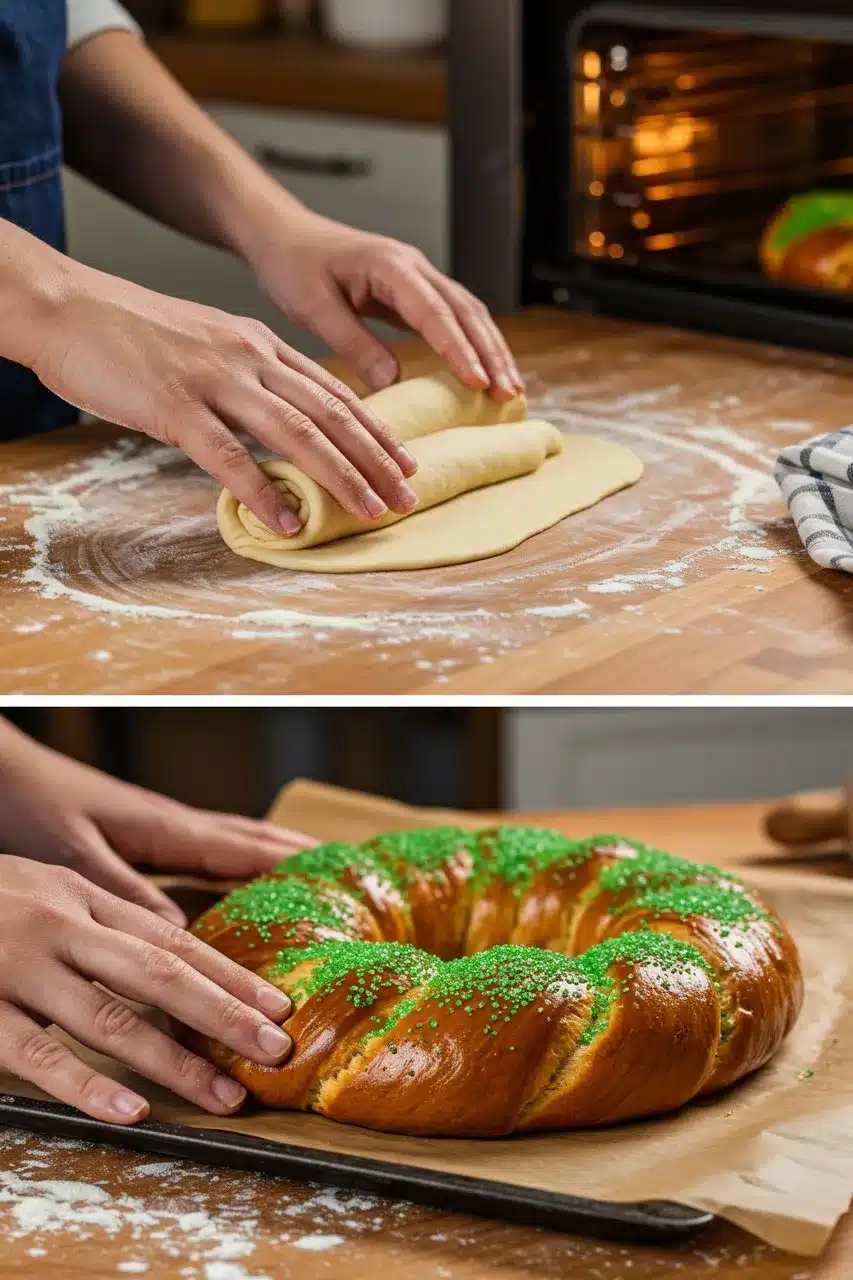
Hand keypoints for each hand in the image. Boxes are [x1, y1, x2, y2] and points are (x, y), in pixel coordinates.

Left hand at [0, 720, 315, 926]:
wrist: (3, 773)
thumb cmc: (32, 806)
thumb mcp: (74, 855)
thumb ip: (125, 889)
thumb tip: (180, 936)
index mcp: (165, 827)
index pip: (243, 848)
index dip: (290, 866)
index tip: (335, 882)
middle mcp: (173, 824)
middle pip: (251, 838)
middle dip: (298, 855)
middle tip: (344, 876)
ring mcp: (162, 827)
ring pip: (235, 840)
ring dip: (275, 854)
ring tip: (313, 874)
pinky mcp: (146, 835)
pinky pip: (209, 850)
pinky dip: (240, 860)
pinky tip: (241, 878)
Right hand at [0, 855, 293, 1121]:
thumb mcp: (50, 890)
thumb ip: (107, 919)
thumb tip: (178, 951)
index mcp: (83, 897)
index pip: (172, 940)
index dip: (229, 973)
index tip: (279, 1005)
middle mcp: (60, 925)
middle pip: (158, 971)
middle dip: (224, 1012)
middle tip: (275, 1048)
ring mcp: (19, 966)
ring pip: (107, 1016)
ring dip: (173, 1059)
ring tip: (223, 1094)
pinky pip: (36, 1053)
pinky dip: (85, 1083)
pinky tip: (130, 1110)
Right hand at [29, 261, 418, 533]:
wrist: (65, 304)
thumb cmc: (128, 331)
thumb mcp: (204, 343)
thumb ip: (243, 376)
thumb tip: (272, 417)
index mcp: (258, 344)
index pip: (333, 391)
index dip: (375, 431)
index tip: (405, 462)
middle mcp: (248, 358)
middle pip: (330, 414)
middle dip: (376, 460)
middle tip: (409, 496)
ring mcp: (214, 381)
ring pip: (297, 433)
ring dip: (342, 477)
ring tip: (371, 511)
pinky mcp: (175, 407)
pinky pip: (230, 457)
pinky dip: (265, 492)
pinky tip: (290, 522)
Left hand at [244, 209, 524, 399]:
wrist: (282, 235)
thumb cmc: (292, 266)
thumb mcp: (313, 307)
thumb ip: (353, 342)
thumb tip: (392, 380)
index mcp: (390, 266)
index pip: (435, 312)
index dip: (459, 349)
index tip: (477, 383)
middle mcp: (413, 266)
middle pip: (466, 311)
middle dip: (491, 353)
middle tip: (510, 392)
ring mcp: (417, 277)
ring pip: (468, 313)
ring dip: (491, 350)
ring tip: (510, 389)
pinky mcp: (413, 291)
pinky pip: (453, 318)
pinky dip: (473, 344)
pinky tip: (484, 372)